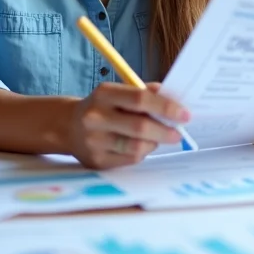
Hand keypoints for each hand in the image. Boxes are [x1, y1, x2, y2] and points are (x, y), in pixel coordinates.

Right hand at [67, 82, 190, 168]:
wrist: (68, 126)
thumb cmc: (104, 107)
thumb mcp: (119, 92)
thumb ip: (146, 93)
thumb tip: (175, 99)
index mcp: (104, 94)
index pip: (140, 99)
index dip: (165, 107)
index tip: (184, 114)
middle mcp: (96, 117)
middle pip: (139, 127)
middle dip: (165, 131)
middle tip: (179, 133)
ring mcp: (94, 141)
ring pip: (137, 147)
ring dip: (154, 143)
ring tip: (158, 138)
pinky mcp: (97, 161)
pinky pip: (130, 159)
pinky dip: (142, 153)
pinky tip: (141, 146)